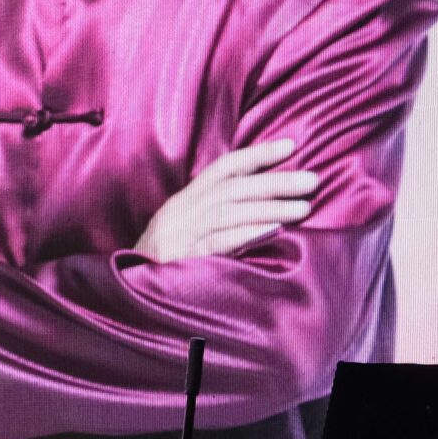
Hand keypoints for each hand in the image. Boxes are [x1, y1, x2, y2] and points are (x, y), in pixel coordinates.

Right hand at [134, 139, 319, 261]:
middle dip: (275, 181)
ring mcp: (179, 235)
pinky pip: (219, 242)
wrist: (125, 292)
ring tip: (303, 207)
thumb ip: (216, 217)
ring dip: (270, 207)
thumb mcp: (184, 233)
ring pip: (229, 211)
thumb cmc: (161, 267)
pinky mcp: (181, 259)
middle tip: (312, 180)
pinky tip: (274, 229)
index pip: (223, 169)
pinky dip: (248, 233)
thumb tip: (264, 207)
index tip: (291, 146)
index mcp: (182, 203)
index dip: (257, 155)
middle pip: (232, 188)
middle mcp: (179, 213)